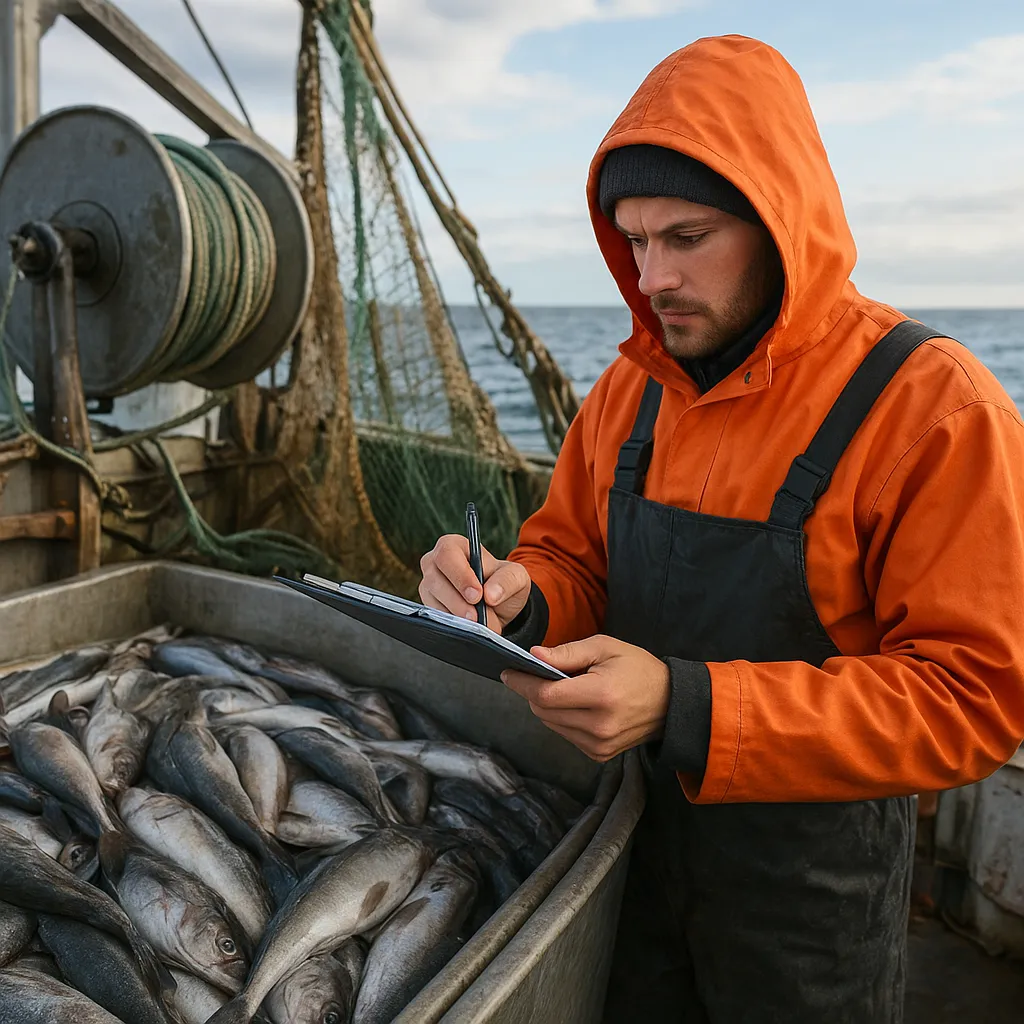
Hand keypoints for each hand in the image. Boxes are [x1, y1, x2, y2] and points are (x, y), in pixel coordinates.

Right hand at [419, 534, 531, 632]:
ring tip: (478, 624)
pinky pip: (434, 617)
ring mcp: (429, 585)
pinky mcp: (429, 605)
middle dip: (457, 601)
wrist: (498, 605)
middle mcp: (435, 563)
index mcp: (454, 546)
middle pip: (435, 579)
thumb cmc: (502, 582)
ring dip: (456, 615)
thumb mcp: (515, 576)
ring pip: (433, 601)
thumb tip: (491, 595)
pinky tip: (466, 627)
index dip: (460, 575)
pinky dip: (451, 624)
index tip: (477, 595)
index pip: (448, 554)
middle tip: (476, 617)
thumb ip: (506, 580)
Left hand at [501, 635, 669, 761]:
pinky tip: (577, 704)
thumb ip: (567, 652)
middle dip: (533, 691)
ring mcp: (599, 745)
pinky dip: (561, 718)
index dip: (522, 683)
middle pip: (543, 711)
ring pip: (550, 724)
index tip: (508, 672)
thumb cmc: (637, 668)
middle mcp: (599, 725)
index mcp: (601, 695)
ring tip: (563, 688)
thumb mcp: (605, 647)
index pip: (546, 695)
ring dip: (547, 705)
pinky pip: (565, 734)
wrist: (670, 703)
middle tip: (536, 674)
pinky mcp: (599, 754)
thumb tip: (534, 656)